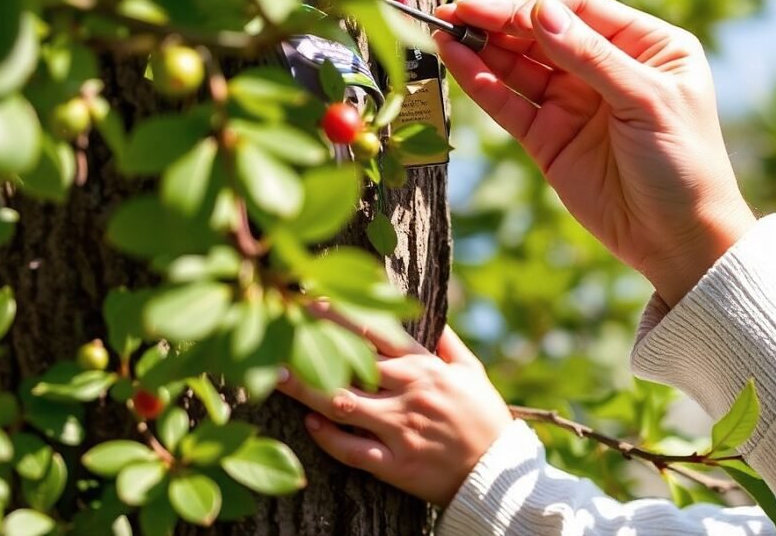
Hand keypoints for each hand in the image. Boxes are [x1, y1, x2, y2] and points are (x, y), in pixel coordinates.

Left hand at [277, 321, 512, 506]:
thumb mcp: (472, 371)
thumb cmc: (484, 417)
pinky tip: (308, 424)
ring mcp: (401, 429)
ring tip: (276, 376)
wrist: (498, 475)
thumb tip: (430, 316)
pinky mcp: (397, 466)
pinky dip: (329, 437)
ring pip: (344, 405)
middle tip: (279, 331)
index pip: (377, 332)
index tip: (312, 301)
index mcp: (426, 367)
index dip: (342, 315)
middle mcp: (410, 392)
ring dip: (307, 389)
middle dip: (314, 346)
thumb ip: (446, 342)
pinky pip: (354, 451)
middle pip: (352, 364)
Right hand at [435, 0, 755, 305]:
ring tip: (442, 30)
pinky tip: (455, 61)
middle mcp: (603, 65)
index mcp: (643, 43)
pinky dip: (481, 83)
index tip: (513, 18)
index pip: (578, 7)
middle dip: (497, 19)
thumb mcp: (647, 101)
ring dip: (481, 46)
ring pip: (518, 64)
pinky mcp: (547, 136)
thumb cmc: (684, 164)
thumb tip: (539, 10)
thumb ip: (592, 56)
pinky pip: (508, 102)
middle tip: (454, 10)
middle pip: (540, 30)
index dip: (540, 7)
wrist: (679, 241)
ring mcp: (571, 101)